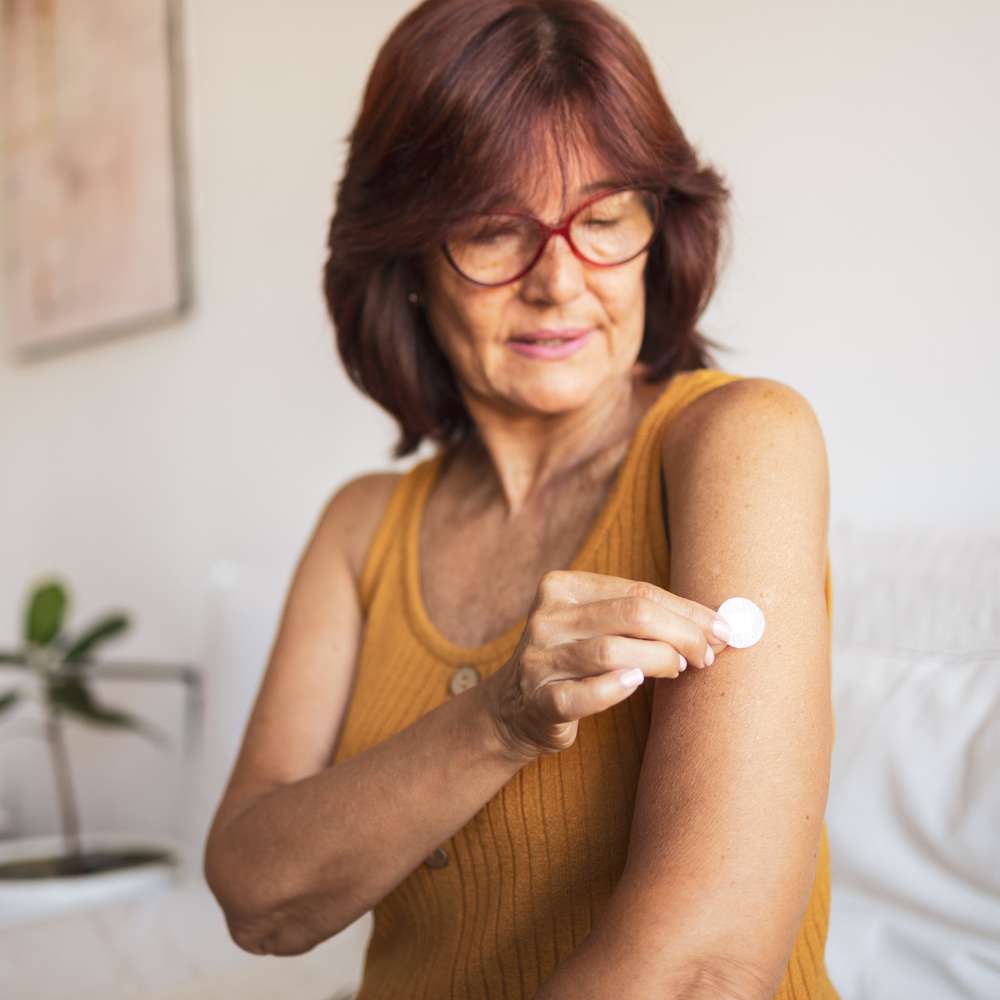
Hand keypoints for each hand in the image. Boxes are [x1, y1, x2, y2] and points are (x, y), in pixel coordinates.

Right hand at [485, 570, 729, 761]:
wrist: (514, 709)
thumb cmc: (575, 662)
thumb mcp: (599, 627)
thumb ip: (646, 618)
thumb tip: (719, 624)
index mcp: (562, 587)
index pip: (637, 591)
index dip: (687, 611)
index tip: (723, 630)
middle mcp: (547, 618)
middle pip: (630, 614)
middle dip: (681, 633)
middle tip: (707, 654)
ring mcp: (539, 659)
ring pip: (610, 651)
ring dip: (658, 660)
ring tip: (679, 669)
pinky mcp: (537, 701)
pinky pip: (580, 695)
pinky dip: (613, 690)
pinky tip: (635, 685)